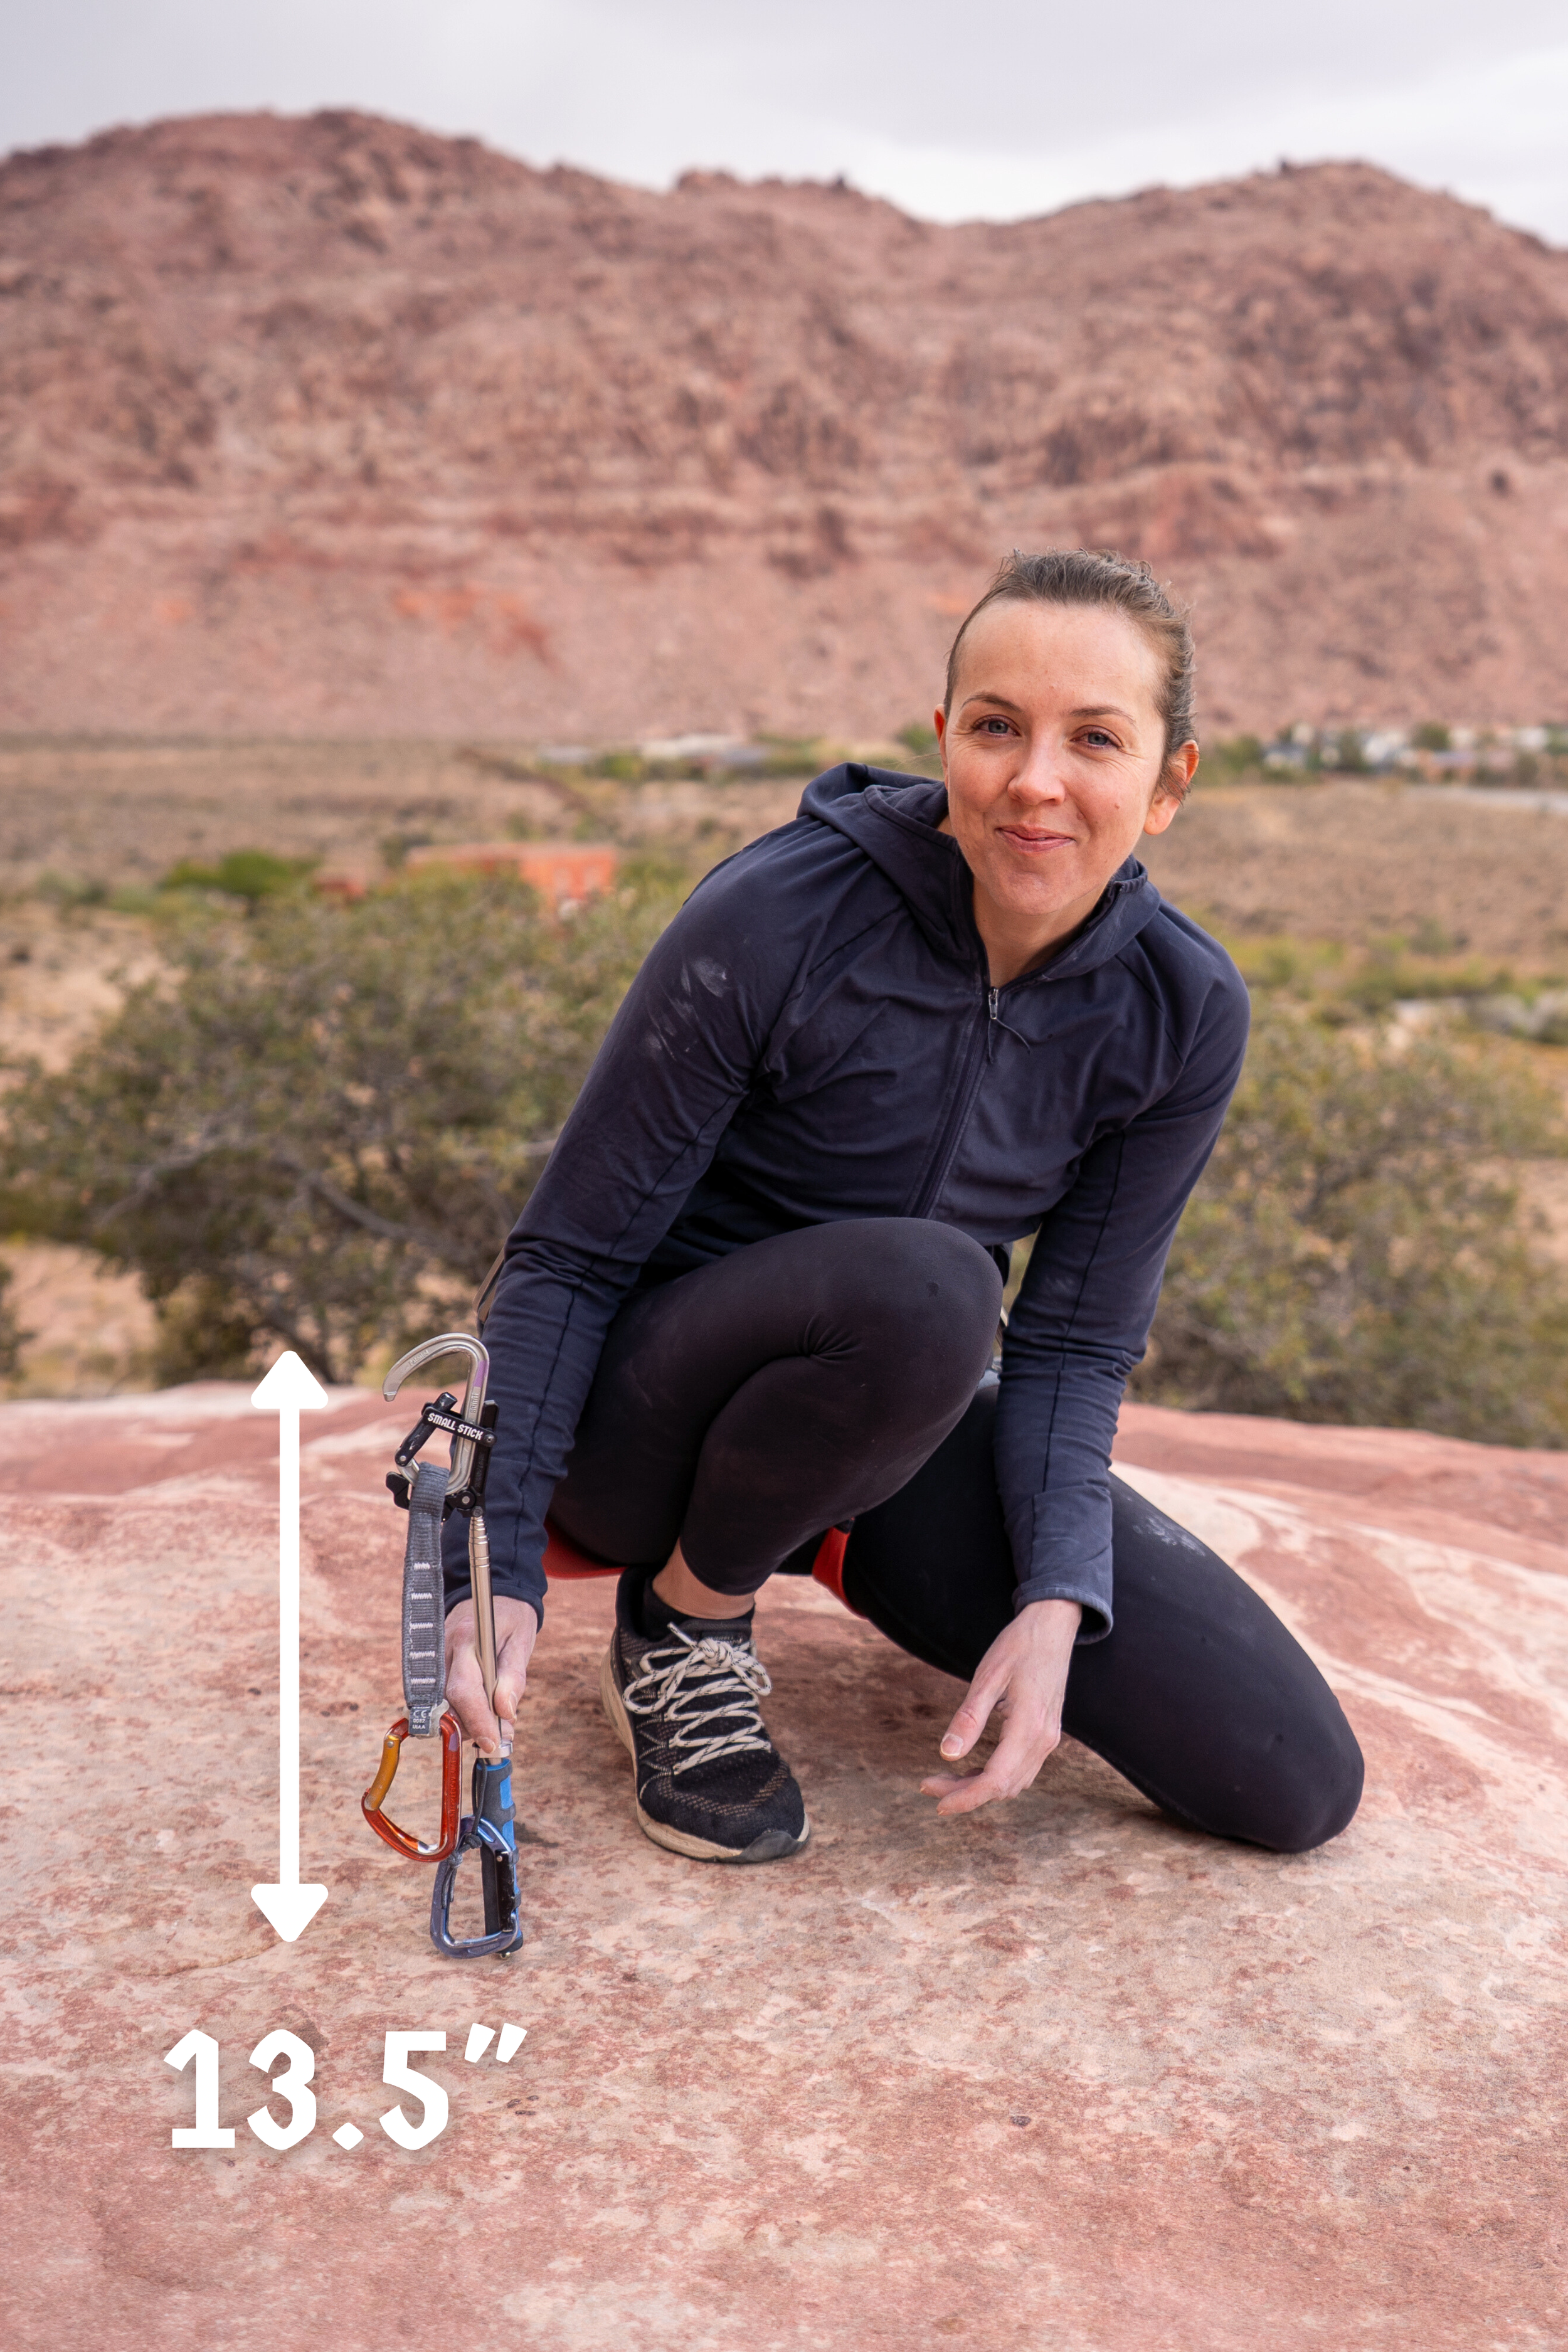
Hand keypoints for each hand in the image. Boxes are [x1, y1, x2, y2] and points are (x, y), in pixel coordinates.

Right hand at [444, 1595, 538, 1756]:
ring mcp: (435, 1656)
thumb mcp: (522, 1641)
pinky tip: (481, 1710)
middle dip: (473, 1726)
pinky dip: (460, 1710)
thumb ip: (514, 1676)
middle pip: (448, 1702)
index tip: (493, 1742)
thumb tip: (506, 1712)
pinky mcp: (433, 1664)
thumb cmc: (512, 1616)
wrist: (495, 1590)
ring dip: (468, 1720)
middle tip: (500, 1735)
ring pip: (442, 1703)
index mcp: (467, 1638)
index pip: (464, 1689)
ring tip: (497, 1721)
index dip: (477, 1720)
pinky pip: (442, 1695)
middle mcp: (444, 1648)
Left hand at [921, 1598, 1081, 1816]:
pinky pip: (1021, 1770)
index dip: (964, 1797)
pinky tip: (971, 1769)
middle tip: (928, 1785)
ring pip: (1013, 1783)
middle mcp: (1044, 1740)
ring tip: (944, 1779)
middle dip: (965, 1793)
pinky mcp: (1046, 1734)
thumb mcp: (987, 1676)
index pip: (996, 1780)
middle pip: (1003, 1787)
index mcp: (1029, 1726)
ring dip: (980, 1788)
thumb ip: (969, 1718)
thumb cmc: (1018, 1646)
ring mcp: (1048, 1739)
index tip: (934, 1798)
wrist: (1052, 1627)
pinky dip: (995, 1778)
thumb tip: (947, 1755)